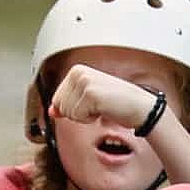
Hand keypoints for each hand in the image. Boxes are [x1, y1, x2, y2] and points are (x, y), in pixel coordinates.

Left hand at [46, 64, 164, 129]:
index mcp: (76, 70)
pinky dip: (90, 119)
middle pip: (59, 105)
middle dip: (76, 112)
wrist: (137, 107)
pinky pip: (77, 116)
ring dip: (84, 116)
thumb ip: (67, 103)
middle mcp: (78, 73)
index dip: (72, 108)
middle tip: (96, 106)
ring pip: (67, 112)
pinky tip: (103, 109)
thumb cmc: (116, 103)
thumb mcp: (87, 101)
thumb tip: (51, 110)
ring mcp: (84, 82)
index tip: (90, 103)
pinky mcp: (90, 93)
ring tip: (100, 106)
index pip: (56, 98)